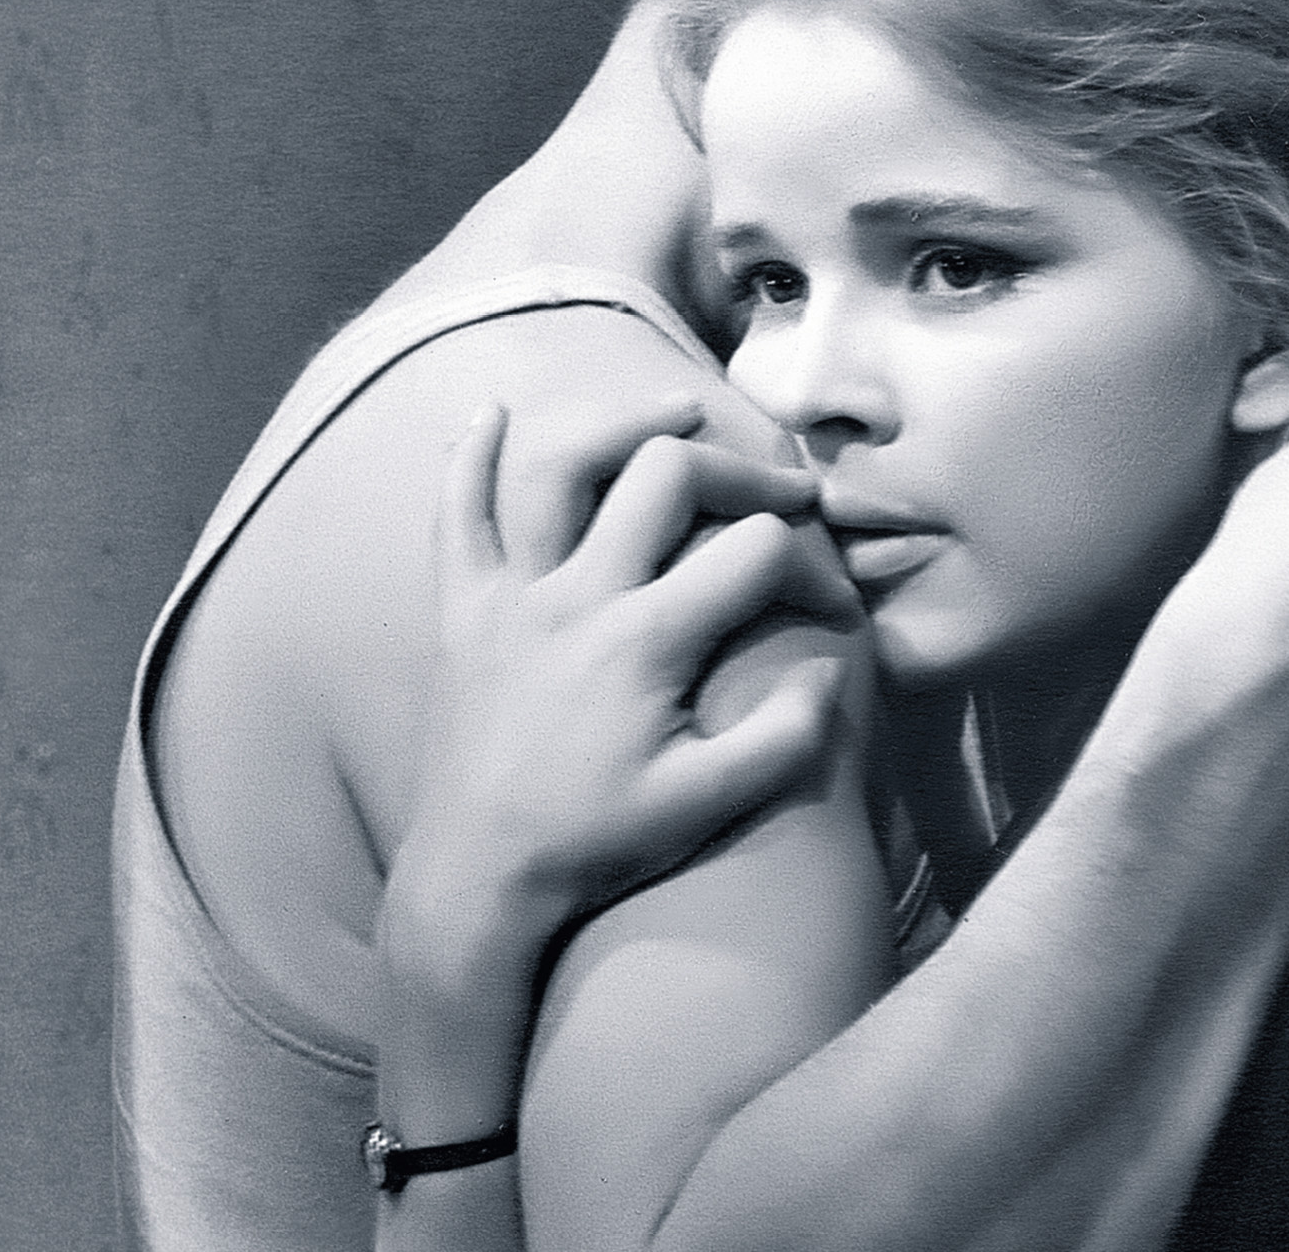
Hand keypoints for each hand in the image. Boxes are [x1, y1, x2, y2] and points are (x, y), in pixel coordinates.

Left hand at [385, 405, 865, 969]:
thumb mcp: (706, 805)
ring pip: (563, 468)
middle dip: (742, 472)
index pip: (754, 553)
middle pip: (668, 476)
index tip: (833, 607)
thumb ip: (784, 740)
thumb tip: (829, 673)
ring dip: (623, 424)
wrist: (477, 878)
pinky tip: (488, 412)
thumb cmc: (594, 843)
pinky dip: (466, 459)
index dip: (813, 566)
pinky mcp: (462, 611)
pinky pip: (455, 517)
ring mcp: (512, 596)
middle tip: (785, 493)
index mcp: (645, 640)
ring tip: (677, 410)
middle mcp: (577, 596)